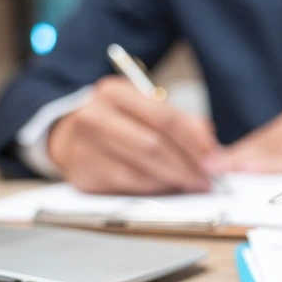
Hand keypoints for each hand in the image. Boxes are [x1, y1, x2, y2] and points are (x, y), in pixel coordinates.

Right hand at [48, 77, 219, 194]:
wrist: (67, 136)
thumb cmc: (115, 122)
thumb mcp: (143, 108)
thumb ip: (179, 121)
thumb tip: (209, 144)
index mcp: (115, 92)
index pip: (165, 118)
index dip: (195, 141)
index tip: (215, 157)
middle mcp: (95, 116)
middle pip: (154, 145)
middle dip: (188, 165)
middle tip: (208, 178)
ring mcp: (85, 147)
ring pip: (142, 169)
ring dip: (175, 180)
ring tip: (195, 184)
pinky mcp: (84, 174)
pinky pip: (129, 186)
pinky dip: (155, 189)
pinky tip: (170, 189)